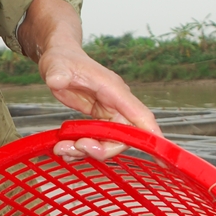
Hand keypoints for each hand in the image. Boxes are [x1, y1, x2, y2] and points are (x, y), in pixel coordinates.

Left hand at [39, 39, 161, 160]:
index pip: (140, 116)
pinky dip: (80, 149)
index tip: (159, 157)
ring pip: (108, 143)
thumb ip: (57, 72)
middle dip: (101, 149)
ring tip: (61, 148)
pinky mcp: (99, 120)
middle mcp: (116, 103)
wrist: (58, 58)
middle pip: (123, 137)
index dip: (151, 137)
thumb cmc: (62, 58)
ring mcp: (108, 113)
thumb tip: (56, 79)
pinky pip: (97, 141)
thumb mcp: (56, 63)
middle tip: (75, 147)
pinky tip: (63, 147)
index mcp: (114, 90)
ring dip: (86, 152)